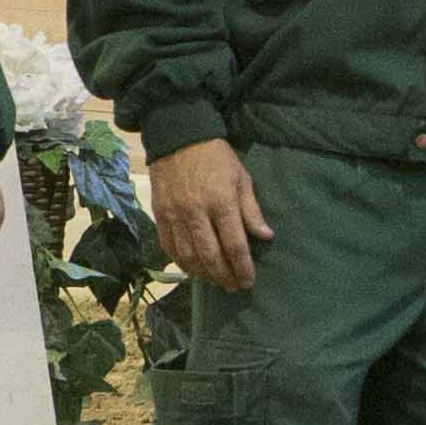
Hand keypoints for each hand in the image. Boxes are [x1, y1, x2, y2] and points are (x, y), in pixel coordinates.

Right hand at [150, 138, 273, 293]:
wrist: (178, 137)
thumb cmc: (216, 157)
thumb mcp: (241, 177)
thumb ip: (251, 210)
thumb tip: (266, 236)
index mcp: (221, 202)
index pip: (235, 245)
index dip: (243, 268)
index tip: (249, 281)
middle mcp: (196, 213)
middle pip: (211, 256)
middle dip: (224, 276)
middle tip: (234, 287)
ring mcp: (175, 216)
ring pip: (188, 257)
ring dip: (203, 274)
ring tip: (215, 281)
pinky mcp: (159, 215)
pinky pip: (169, 247)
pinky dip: (181, 263)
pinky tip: (192, 269)